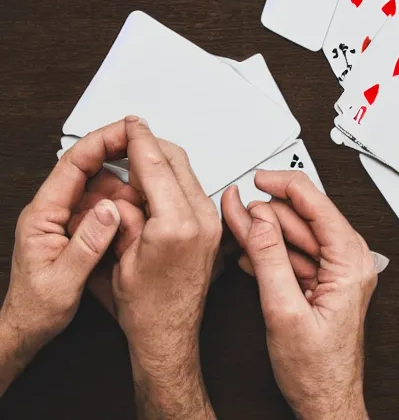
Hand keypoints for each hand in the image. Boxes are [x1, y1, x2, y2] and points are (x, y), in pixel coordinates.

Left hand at [0, 120, 130, 393]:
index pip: (72, 165)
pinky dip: (121, 203)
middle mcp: (50, 211)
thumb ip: (88, 244)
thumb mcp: (64, 281)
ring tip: (149, 194)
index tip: (128, 130)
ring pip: (97, 187)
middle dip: (119, 156)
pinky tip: (137, 212)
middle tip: (150, 153)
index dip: (102, 142)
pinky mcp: (73, 228)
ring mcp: (62, 218)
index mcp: (41, 216)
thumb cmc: (37, 308)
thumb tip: (111, 210)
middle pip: (87, 168)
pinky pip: (100, 206)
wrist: (26, 328)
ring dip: (123, 186)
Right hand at [111, 117, 219, 417]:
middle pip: (178, 163)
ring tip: (137, 164)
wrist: (170, 335)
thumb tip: (122, 188)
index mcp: (177, 226)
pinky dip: (175, 183)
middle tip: (130, 137)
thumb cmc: (147, 309)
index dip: (139, 140)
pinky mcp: (217, 232)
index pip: (156, 166)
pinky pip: (197, 193)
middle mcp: (203, 222)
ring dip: (163, 164)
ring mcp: (214, 226)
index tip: (131, 123)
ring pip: (189, 175)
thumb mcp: (120, 258)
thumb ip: (123, 217)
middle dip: (152, 146)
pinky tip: (156, 189)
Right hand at [222, 171, 375, 419]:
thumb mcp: (283, 311)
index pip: (318, 205)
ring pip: (297, 235)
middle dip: (267, 211)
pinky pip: (296, 256)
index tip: (258, 177)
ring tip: (233, 225)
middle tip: (233, 207)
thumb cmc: (316, 369)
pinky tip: (248, 251)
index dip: (284, 185)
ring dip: (265, 231)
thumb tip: (258, 218)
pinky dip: (271, 251)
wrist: (325, 400)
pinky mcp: (324, 285)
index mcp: (351, 263)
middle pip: (305, 217)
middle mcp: (350, 263)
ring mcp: (338, 274)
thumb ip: (270, 259)